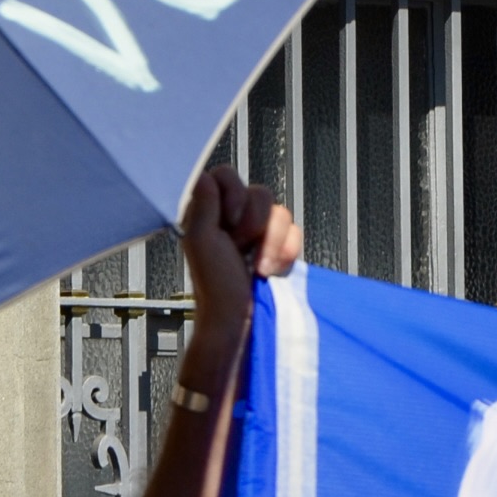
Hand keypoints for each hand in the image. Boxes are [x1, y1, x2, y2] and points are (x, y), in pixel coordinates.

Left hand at [178, 164, 300, 343]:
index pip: (226, 175)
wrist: (240, 321)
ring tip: (258, 265)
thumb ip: (203, 206)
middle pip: (260, 193)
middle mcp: (234, 217)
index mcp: (209, 211)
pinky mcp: (278, 246)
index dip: (234, 196)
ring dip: (272, 242)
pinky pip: (295, 232)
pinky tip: (270, 270)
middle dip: (256, 224)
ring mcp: (258, 232)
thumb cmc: (215, 287)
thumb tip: (207, 177)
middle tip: (240, 248)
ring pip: (281, 212)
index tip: (229, 224)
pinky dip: (286, 252)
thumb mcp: (201, 242)